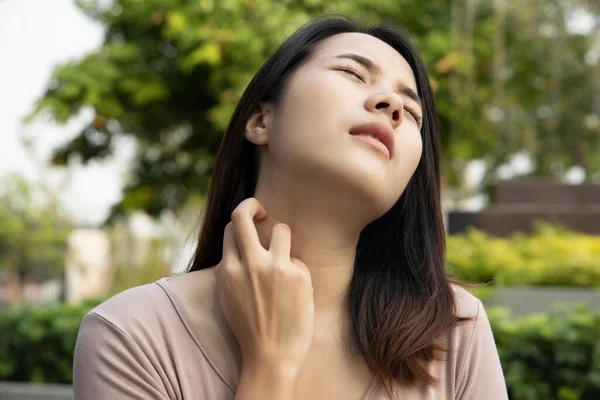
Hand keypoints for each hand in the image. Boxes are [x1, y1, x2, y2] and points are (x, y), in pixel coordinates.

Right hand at [214, 198, 314, 373]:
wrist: (271, 356)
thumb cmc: (250, 327)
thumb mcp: (228, 296)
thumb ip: (232, 267)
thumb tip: (240, 242)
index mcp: (227, 270)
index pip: (231, 228)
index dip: (240, 221)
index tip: (250, 221)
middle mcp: (250, 264)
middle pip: (243, 214)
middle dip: (252, 204)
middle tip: (262, 211)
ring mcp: (276, 268)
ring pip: (281, 229)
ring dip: (282, 238)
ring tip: (283, 261)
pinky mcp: (299, 275)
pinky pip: (298, 259)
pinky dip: (296, 271)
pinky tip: (294, 293)